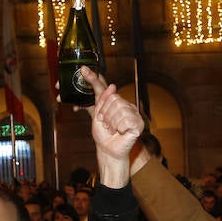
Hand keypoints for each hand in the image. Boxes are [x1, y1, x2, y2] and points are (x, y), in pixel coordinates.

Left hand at [84, 68, 144, 187]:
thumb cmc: (103, 135)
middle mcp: (126, 105)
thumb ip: (102, 100)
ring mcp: (134, 114)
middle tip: (106, 124)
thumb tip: (112, 86)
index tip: (83, 69)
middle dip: (105, 114)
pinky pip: (126, 118)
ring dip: (112, 122)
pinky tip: (121, 132)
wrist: (108, 150)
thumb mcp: (97, 116)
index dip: (93, 78)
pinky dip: (120, 127)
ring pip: (120, 109)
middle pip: (113, 99)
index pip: (105, 88)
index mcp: (116, 103)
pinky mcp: (138, 123)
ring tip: (113, 129)